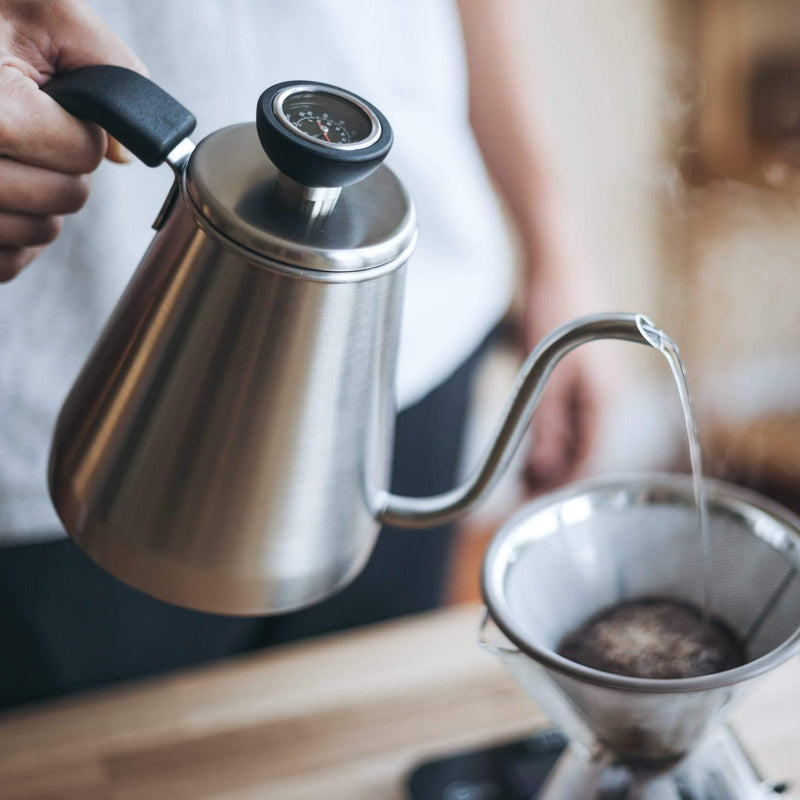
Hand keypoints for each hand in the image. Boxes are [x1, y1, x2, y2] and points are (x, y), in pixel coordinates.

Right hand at [0, 0, 144, 280]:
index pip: (82, 153)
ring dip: (39, 201)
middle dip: (62, 165)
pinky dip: (15, 238)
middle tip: (29, 132)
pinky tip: (4, 197)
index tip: (49, 103)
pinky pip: (5, 265)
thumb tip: (128, 153)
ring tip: (8, 156)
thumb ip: (111, 71)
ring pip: (37, 234)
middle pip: (65, 198)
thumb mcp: (46, 12)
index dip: (80, 127)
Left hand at [521, 266, 611, 491]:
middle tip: (522, 498)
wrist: (553, 267)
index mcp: (605, 402)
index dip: (566, 488)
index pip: (592, 462)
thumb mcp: (544, 377)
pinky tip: (529, 455)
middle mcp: (602, 402)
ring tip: (520, 480)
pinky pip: (565, 427)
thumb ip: (547, 427)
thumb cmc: (555, 313)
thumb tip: (547, 474)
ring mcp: (588, 394)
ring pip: (572, 445)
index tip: (540, 507)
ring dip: (549, 464)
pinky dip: (547, 444)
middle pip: (582, 457)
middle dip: (554, 481)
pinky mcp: (574, 386)